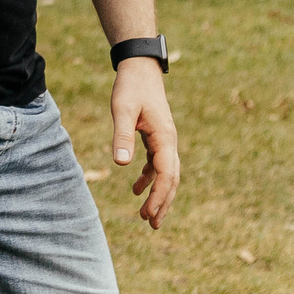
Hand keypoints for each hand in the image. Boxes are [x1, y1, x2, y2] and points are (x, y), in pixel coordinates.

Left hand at [109, 55, 180, 227]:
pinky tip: (137, 189)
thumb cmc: (130, 87)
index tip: (149, 214)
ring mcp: (165, 139)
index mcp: (165, 138)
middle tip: (153, 225)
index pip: (166, 174)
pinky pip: (158, 163)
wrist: (140, 68)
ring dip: (159, 194)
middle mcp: (170, 141)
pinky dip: (150, 178)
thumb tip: (122, 165)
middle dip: (163, 203)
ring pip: (167, 174)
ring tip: (146, 216)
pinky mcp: (157, 137)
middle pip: (172, 179)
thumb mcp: (122, 110)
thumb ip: (122, 137)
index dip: (159, 196)